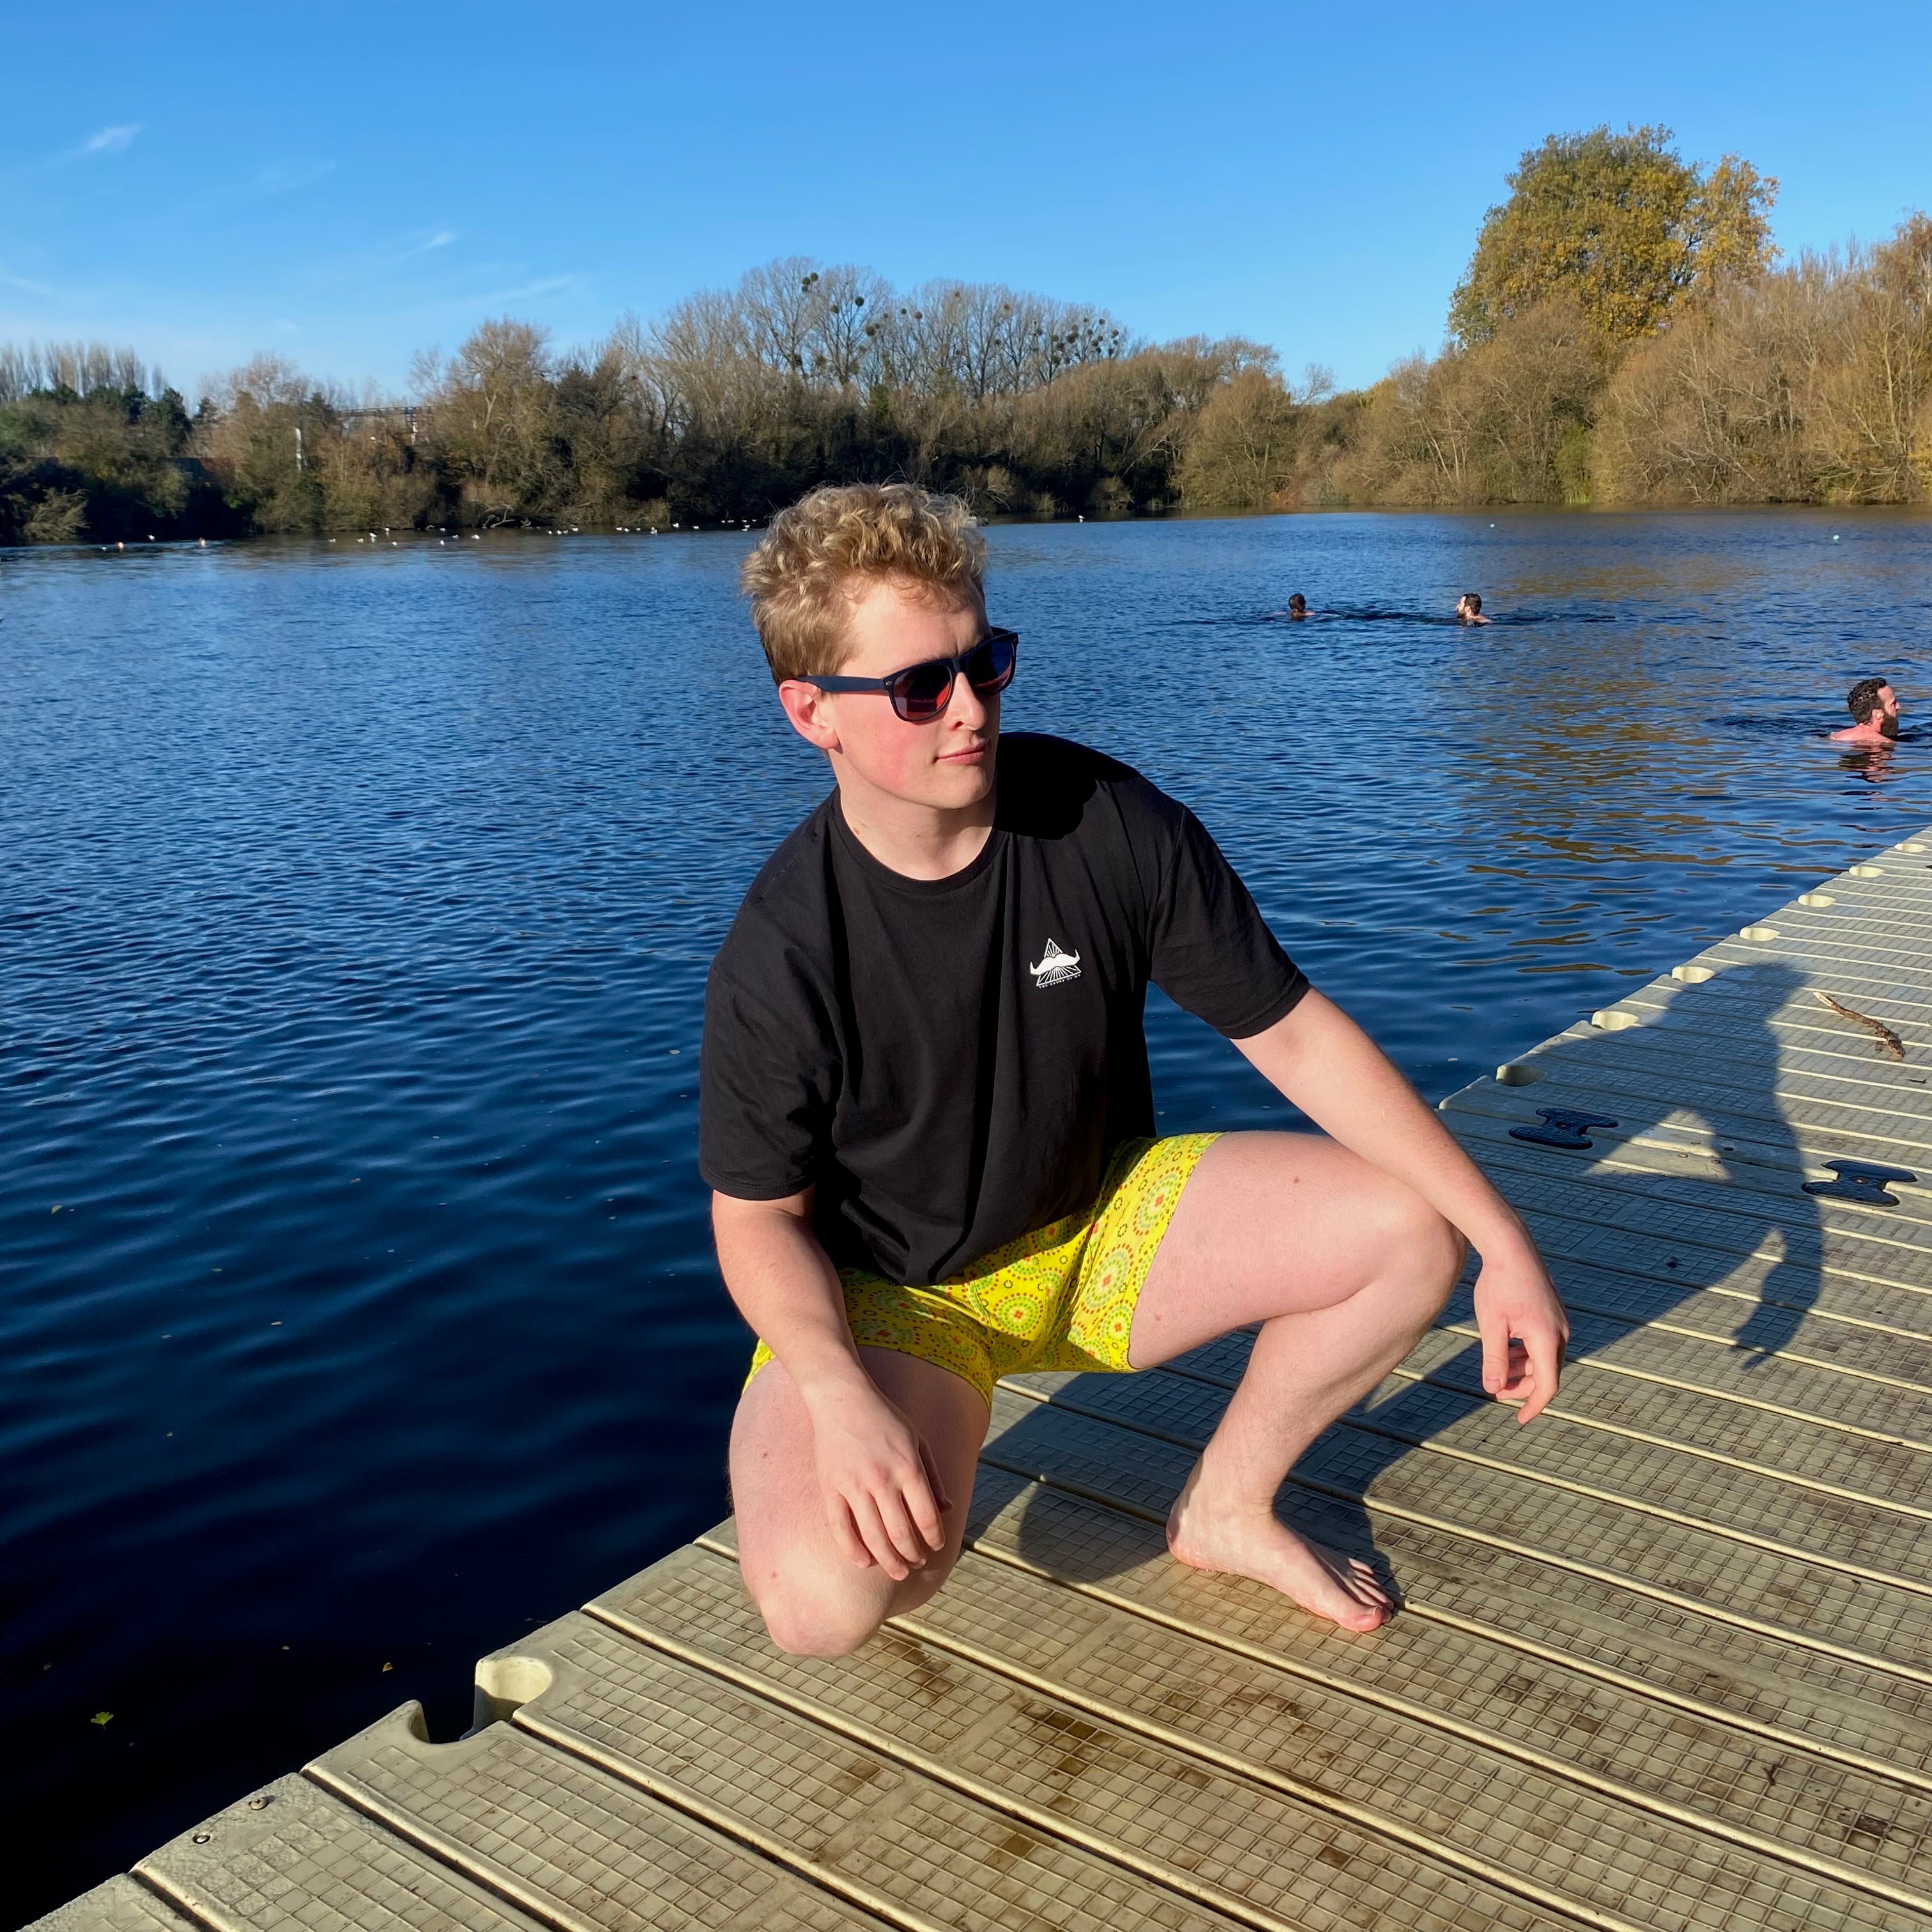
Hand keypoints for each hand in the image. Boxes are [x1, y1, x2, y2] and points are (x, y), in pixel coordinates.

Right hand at [803, 1377, 951, 1578]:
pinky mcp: (830, 1488)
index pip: (926, 1516)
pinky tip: (864, 1562)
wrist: (841, 1399)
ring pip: (873, 1536)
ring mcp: (853, 1485)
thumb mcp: (918, 1441)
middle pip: (901, 1532)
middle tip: (916, 1563)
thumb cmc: (885, 1419)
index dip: (934, 1538)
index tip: (935, 1546)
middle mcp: (882, 1479)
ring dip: (888, 1560)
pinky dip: (853, 1550)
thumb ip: (933, 1477)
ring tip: (898, 1572)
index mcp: (907, 1466)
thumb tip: (947, 1510)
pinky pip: (840, 1528)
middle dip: (912, 1555)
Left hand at [1471, 1244, 1567, 1423]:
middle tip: (1498, 1392)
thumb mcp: (1491, 1325)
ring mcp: (1560, 1321)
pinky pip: (1546, 1343)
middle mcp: (1561, 1332)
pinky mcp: (1554, 1313)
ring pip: (1546, 1358)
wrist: (1511, 1247)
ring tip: (1500, 1373)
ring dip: (1525, 1370)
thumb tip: (1493, 1390)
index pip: (1547, 1385)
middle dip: (1524, 1387)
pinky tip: (1508, 1352)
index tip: (1520, 1420)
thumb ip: (1494, 1359)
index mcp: (1547, 1338)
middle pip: (1548, 1373)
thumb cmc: (1498, 1284)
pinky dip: (1529, 1353)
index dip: (1534, 1405)